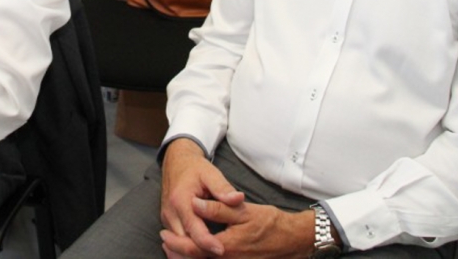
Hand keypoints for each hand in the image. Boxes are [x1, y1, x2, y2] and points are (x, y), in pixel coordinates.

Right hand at [160, 139, 244, 256]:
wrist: (176, 162)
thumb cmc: (195, 168)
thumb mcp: (211, 173)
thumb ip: (223, 188)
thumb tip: (238, 199)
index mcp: (181, 201)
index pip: (193, 228)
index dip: (207, 242)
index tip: (222, 249)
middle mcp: (171, 213)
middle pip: (184, 243)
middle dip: (201, 253)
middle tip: (222, 255)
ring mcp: (167, 220)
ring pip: (179, 246)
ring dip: (194, 254)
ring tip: (214, 256)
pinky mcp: (168, 223)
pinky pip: (177, 241)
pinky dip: (188, 250)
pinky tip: (202, 254)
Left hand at [160, 200, 315, 258]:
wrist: (293, 239)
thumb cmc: (270, 223)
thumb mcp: (243, 211)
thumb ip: (217, 208)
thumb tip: (195, 203)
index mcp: (227, 247)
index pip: (194, 248)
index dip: (176, 243)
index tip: (164, 235)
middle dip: (178, 253)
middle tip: (164, 242)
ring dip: (188, 257)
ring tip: (173, 248)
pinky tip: (197, 253)